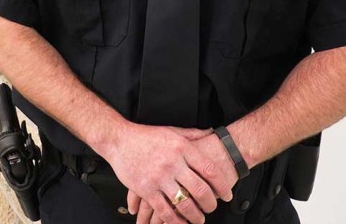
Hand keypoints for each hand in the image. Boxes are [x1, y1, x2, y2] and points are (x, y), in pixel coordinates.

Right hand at [103, 123, 236, 223]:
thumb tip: (211, 132)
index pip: (209, 170)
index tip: (226, 194)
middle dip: (210, 204)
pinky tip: (180, 222)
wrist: (119, 140)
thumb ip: (193, 134)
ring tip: (198, 219)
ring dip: (195, 216)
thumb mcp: (172, 131)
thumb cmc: (146, 136)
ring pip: (184, 203)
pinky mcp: (146, 189)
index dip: (221, 185)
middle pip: (200, 189)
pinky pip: (165, 210)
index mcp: (182, 148)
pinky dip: (175, 220)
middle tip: (212, 208)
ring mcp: (159, 177)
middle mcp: (173, 162)